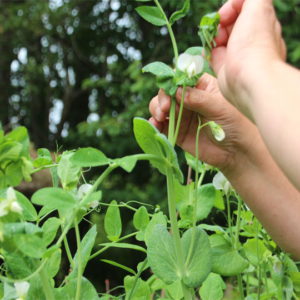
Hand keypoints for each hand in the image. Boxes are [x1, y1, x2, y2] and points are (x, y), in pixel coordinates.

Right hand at [149, 73, 259, 173]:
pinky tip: (156, 126)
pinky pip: (162, 125)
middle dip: (162, 99)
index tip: (170, 93)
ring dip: (156, 110)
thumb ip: (198, 99)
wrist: (237, 151)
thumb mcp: (219, 107)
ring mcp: (181, 115)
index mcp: (201, 86)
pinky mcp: (177, 131)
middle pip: (167, 92)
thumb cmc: (236, 123)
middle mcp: (188, 99)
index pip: (180, 78)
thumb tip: (176, 91)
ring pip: (160, 107)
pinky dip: (155, 124)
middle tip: (165, 109)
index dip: (171, 83)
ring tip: (161, 117)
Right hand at [211, 0, 285, 118]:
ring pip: (220, 39)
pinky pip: (213, 55)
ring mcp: (237, 55)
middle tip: (217, 29)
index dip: (231, 8)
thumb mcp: (258, 7)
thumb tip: (237, 1)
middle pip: (231, 24)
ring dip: (212, 37)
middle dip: (220, 23)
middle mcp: (250, 39)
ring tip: (212, 41)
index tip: (224, 16)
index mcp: (261, 24)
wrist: (248, 80)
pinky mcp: (225, 68)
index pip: (244, 9)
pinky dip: (207, 51)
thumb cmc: (254, 44)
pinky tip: (205, 51)